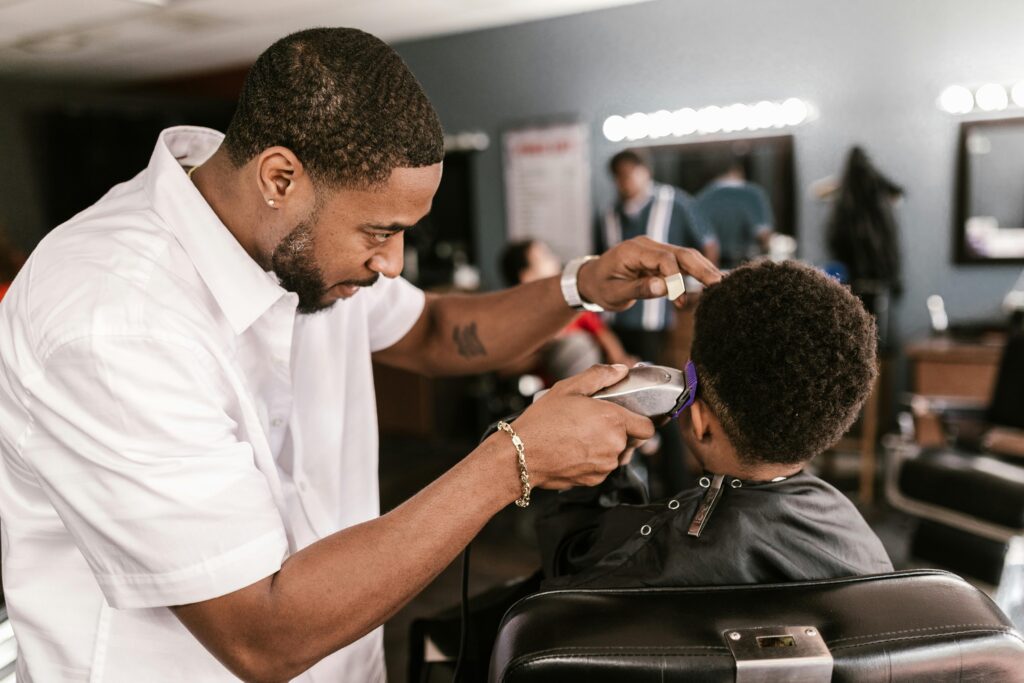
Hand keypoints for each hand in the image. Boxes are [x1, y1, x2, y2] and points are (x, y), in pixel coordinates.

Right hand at [502, 364, 654, 489]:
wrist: (521, 454)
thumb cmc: (542, 421)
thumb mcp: (568, 388)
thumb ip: (599, 376)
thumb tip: (620, 370)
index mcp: (613, 420)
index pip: (647, 427)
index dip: (640, 420)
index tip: (629, 417)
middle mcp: (614, 445)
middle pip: (630, 440)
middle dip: (617, 431)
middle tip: (593, 422)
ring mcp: (604, 465)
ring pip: (616, 455)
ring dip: (605, 446)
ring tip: (581, 436)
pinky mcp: (594, 480)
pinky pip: (602, 468)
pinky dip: (593, 460)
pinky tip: (574, 449)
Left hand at [577, 236, 721, 311]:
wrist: (591, 278)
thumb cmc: (600, 286)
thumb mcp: (614, 293)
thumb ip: (638, 290)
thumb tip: (663, 288)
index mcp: (633, 250)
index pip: (664, 259)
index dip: (676, 278)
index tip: (680, 299)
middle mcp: (647, 246)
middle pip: (681, 253)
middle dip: (702, 268)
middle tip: (720, 284)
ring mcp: (654, 250)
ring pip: (685, 257)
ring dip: (702, 271)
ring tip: (719, 286)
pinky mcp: (659, 259)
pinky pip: (680, 265)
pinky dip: (692, 276)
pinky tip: (700, 290)